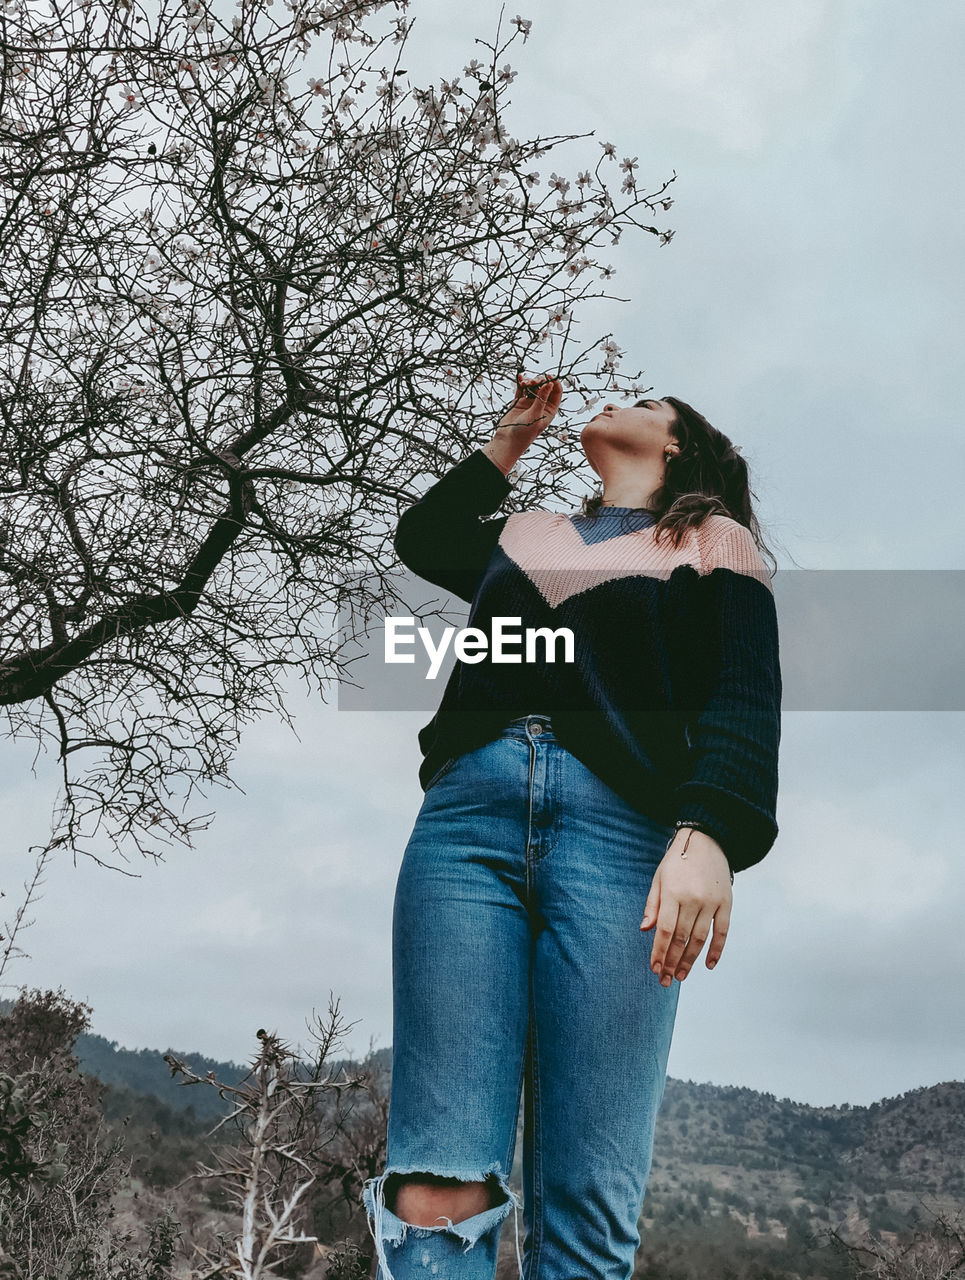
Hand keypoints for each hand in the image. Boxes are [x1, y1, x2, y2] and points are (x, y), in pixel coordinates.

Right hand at [496, 374, 561, 442]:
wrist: (508, 440)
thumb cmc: (525, 432)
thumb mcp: (536, 414)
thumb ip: (542, 398)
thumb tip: (550, 383)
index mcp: (550, 410)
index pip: (556, 392)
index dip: (554, 382)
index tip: (548, 376)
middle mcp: (541, 405)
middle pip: (544, 387)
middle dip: (540, 381)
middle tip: (533, 382)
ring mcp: (530, 403)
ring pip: (533, 387)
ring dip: (530, 381)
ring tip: (525, 383)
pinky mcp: (519, 402)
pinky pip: (522, 389)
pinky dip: (521, 382)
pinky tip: (520, 377)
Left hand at [640, 828, 731, 986]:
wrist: (707, 841)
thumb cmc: (677, 861)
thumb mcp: (659, 878)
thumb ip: (652, 905)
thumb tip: (645, 930)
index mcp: (673, 893)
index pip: (665, 931)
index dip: (659, 953)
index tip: (655, 969)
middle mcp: (693, 899)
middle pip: (681, 938)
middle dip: (672, 962)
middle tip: (666, 981)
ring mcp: (711, 902)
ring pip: (700, 939)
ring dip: (690, 960)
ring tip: (682, 976)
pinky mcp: (726, 903)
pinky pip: (722, 931)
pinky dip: (716, 950)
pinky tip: (708, 965)